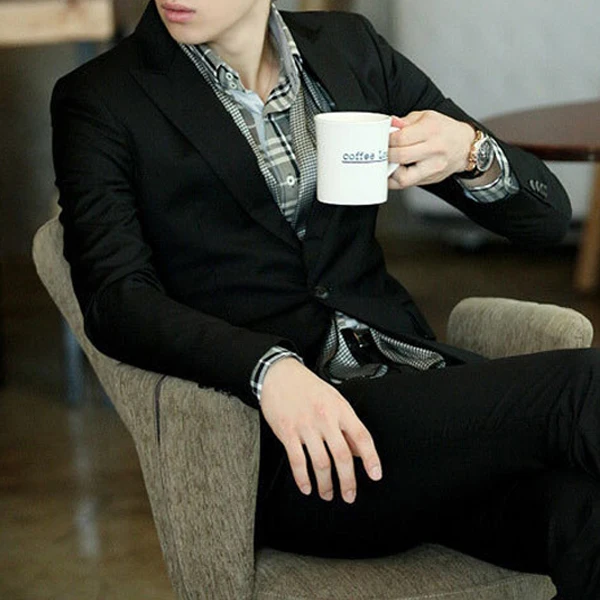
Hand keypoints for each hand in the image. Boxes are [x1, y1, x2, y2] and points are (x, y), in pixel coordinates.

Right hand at [260, 358, 381, 503]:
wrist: (279, 375)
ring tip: (327, 493)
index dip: (371, 458)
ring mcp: (305, 426)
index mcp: (340, 409)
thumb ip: (346, 424)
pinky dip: (303, 478)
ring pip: (320, 462)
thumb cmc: (307, 387)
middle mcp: (325, 418)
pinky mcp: (287, 432)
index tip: (375, 475)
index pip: (361, 436)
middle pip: (342, 455)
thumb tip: (357, 450)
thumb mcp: (334, 399)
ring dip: (325, 484)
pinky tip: (307, 487)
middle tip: (349, 495)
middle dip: (348, 480)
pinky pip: (297, 461)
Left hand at [388, 111, 474, 189]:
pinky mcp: (430, 180)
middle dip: (385, 155)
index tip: (381, 140)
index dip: (386, 140)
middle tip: (381, 152)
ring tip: (387, 164)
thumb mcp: (426, 117)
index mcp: (431, 130)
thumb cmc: (444, 130)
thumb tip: (389, 126)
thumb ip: (405, 122)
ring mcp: (433, 168)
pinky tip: (393, 172)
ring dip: (389, 172)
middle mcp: (434, 150)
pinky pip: (407, 185)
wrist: (465, 146)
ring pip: (403, 178)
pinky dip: (395, 180)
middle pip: (400, 157)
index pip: (400, 138)